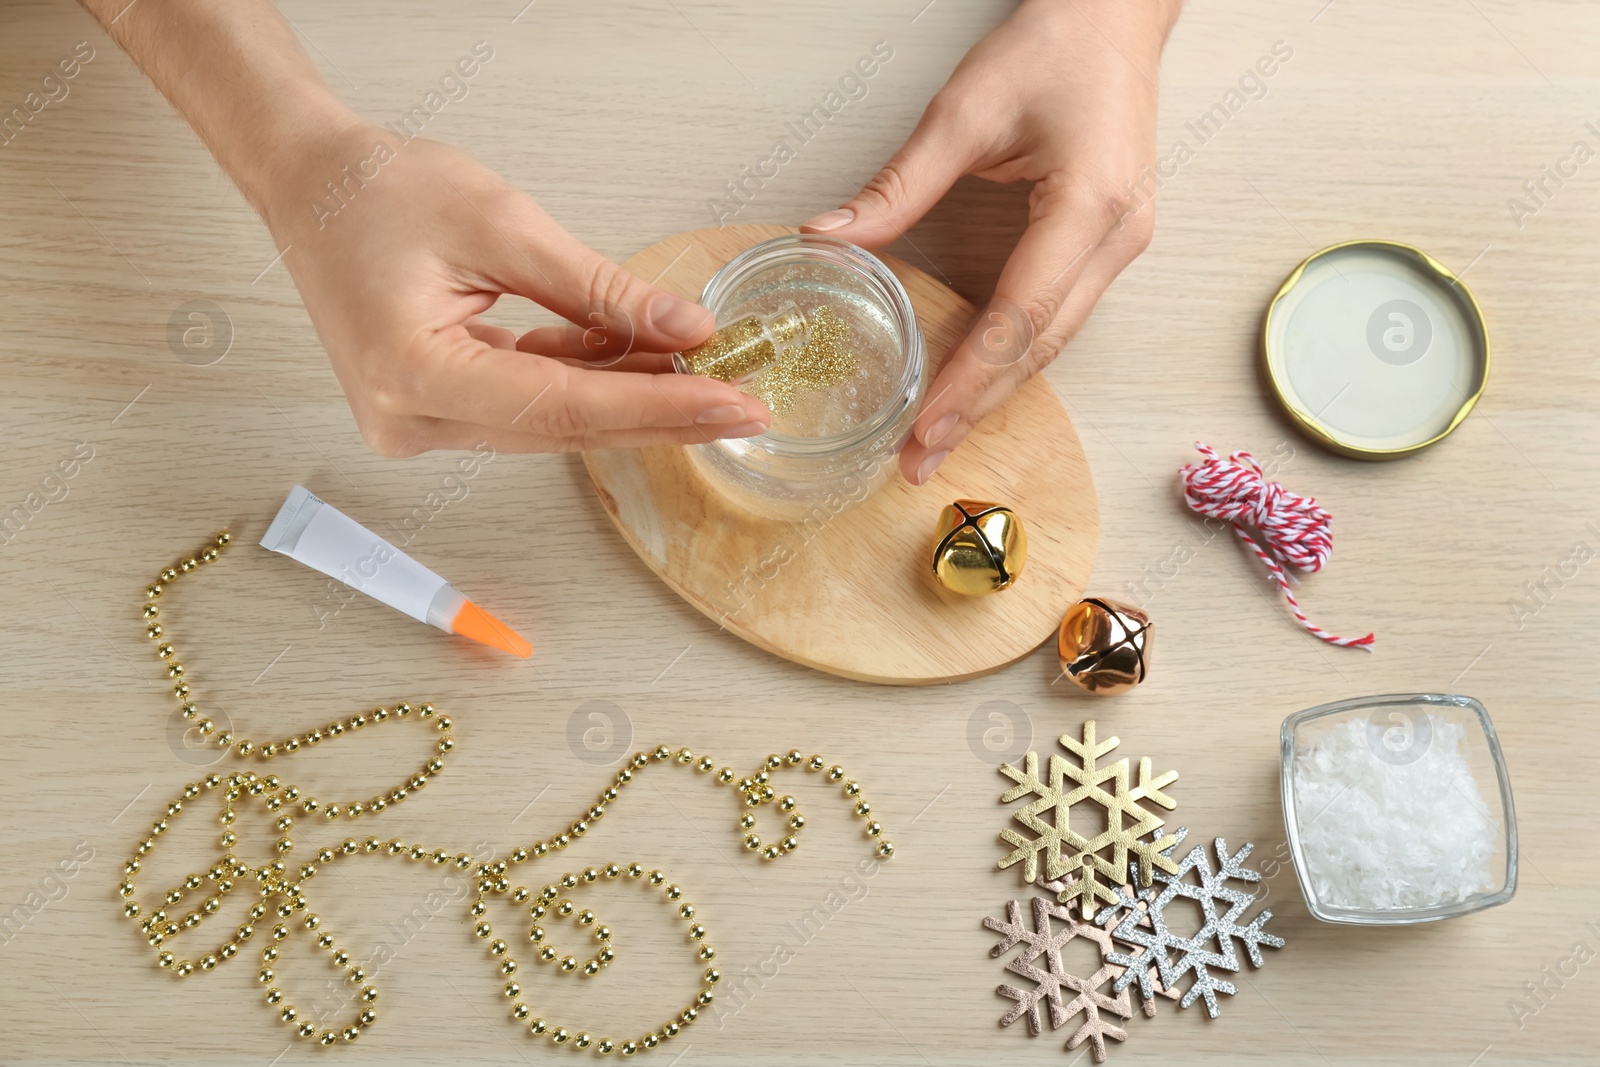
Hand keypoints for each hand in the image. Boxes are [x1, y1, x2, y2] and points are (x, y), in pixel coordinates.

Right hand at [265, 125, 771, 455]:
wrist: (311, 185)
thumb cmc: (380, 191)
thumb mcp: (503, 225)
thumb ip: (599, 290)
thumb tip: (688, 330)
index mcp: (413, 375)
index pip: (563, 408)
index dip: (657, 409)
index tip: (730, 405)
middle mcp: (410, 419)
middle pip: (563, 428)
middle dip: (660, 412)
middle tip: (744, 406)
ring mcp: (418, 422)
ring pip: (552, 421)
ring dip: (630, 397)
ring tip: (707, 375)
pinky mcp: (434, 409)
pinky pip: (528, 404)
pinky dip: (587, 381)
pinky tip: (645, 363)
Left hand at [802, 0, 1179, 483]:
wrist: (1115, 13)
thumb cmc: (1054, 45)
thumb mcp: (964, 109)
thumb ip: (898, 185)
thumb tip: (827, 238)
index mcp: (1089, 205)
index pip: (1018, 318)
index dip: (968, 382)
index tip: (922, 430)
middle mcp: (1117, 237)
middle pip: (1040, 347)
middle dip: (978, 410)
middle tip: (920, 461)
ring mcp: (1122, 245)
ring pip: (1054, 341)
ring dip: (996, 392)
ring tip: (939, 437)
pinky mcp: (1111, 243)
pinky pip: (1058, 316)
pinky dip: (1014, 356)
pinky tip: (975, 383)